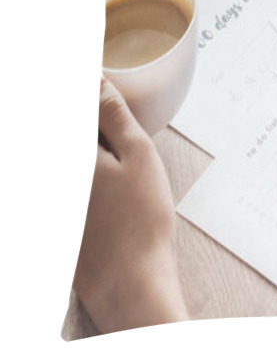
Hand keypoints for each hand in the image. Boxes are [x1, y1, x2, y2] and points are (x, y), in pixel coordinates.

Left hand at [73, 80, 187, 332]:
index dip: (86, 89)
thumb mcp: (138, 155)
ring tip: (108, 144)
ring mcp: (54, 199)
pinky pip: (71, 184)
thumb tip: (97, 81)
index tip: (96, 77)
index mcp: (72, 152)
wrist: (128, 282)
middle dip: (88, 118)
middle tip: (103, 102)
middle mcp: (53, 175)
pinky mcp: (57, 221)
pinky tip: (103, 175)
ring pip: (72, 158)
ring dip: (89, 143)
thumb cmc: (140, 219)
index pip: (71, 107)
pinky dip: (86, 173)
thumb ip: (114, 114)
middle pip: (67, 134)